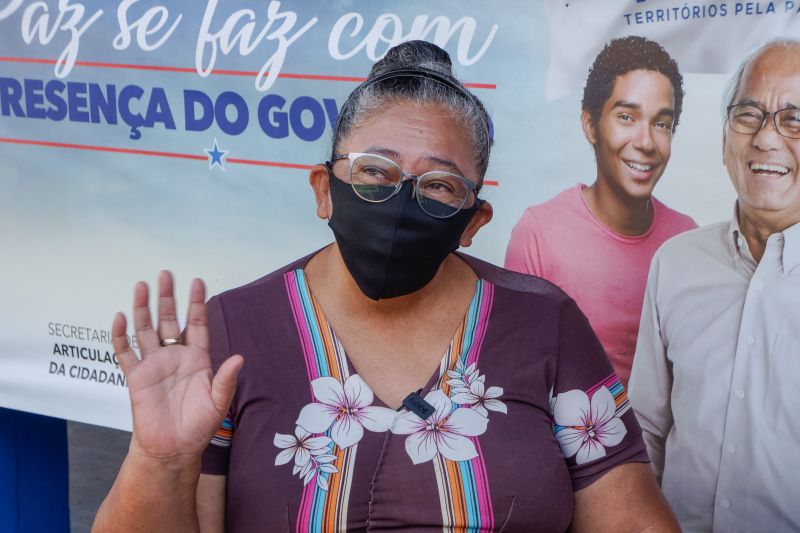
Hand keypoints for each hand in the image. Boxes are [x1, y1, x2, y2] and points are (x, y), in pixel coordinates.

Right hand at [113, 271, 242, 463]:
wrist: (173, 448)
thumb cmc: (198, 426)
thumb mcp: (218, 402)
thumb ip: (226, 379)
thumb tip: (240, 357)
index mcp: (197, 359)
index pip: (197, 324)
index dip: (197, 303)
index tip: (198, 281)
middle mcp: (175, 356)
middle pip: (170, 320)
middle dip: (168, 297)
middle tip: (165, 274)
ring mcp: (154, 365)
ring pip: (146, 329)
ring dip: (143, 308)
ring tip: (142, 285)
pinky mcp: (136, 377)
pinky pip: (125, 352)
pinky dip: (120, 335)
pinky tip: (120, 317)